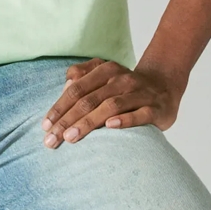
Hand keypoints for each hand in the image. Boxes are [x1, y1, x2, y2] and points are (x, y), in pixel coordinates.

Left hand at [41, 58, 186, 146]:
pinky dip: (125, 120)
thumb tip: (65, 87)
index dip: (59, 107)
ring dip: (88, 122)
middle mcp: (122, 79)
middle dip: (68, 120)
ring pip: (111, 106)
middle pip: (89, 99)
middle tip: (52, 139)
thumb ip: (82, 78)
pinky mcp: (156, 108)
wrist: (165, 87)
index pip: (77, 89)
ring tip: (71, 137)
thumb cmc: (125, 88)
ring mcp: (140, 93)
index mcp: (106, 70)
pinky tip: (110, 127)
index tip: (45, 126)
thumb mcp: (103, 76)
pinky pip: (140, 114)